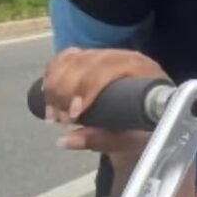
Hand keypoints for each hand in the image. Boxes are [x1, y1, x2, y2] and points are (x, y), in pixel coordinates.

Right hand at [43, 47, 167, 167]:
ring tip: (54, 114)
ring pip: (72, 59)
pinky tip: (47, 94)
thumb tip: (65, 141)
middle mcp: (125, 57)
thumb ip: (101, 140)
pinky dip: (52, 74)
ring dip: (55, 86)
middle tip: (61, 120)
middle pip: (86, 63)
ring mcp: (108, 55)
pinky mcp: (93, 57)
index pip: (110, 68)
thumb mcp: (130, 139)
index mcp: (143, 70)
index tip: (75, 114)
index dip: (87, 88)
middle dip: (65, 92)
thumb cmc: (145, 130)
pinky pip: (66, 57)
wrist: (149, 121)